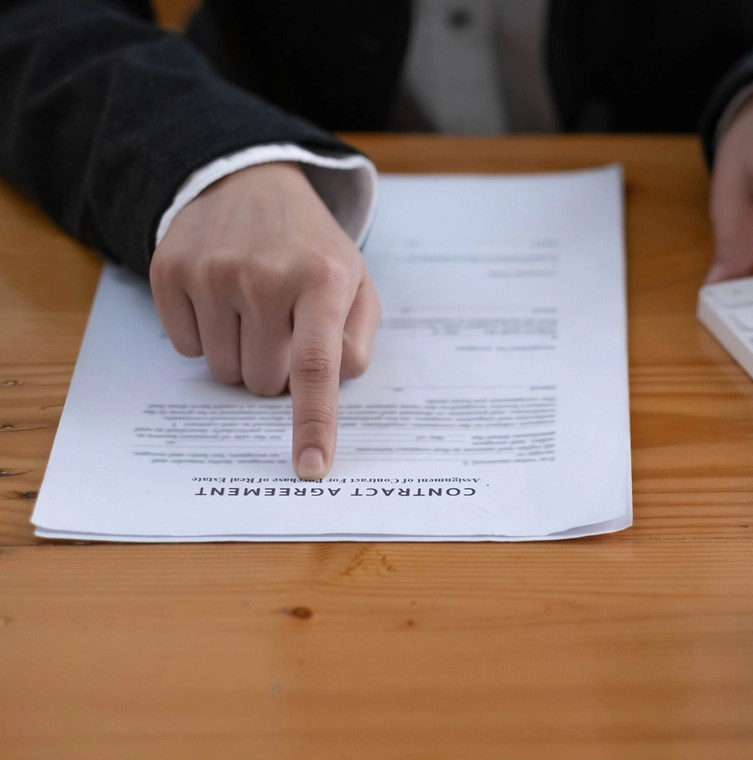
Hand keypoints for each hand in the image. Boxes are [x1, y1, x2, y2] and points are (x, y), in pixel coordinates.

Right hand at [150, 162, 380, 479]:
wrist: (249, 179)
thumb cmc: (311, 246)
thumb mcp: (355, 282)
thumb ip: (358, 339)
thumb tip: (334, 385)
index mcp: (323, 280)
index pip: (317, 367)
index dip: (313, 423)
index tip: (311, 467)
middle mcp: (265, 276)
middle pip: (263, 382)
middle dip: (276, 370)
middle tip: (284, 328)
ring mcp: (212, 272)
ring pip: (224, 372)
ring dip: (241, 355)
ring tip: (254, 310)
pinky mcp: (169, 271)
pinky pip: (186, 348)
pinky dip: (206, 336)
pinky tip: (221, 300)